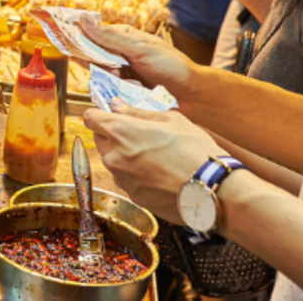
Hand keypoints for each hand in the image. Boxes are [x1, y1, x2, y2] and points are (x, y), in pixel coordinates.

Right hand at [78, 13, 199, 103]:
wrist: (192, 95)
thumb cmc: (171, 66)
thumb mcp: (139, 48)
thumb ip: (109, 37)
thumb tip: (83, 19)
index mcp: (123, 37)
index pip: (91, 34)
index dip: (76, 37)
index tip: (61, 38)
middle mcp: (119, 54)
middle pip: (91, 57)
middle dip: (96, 64)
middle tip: (114, 68)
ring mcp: (121, 73)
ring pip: (98, 75)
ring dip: (107, 79)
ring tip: (124, 81)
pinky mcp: (123, 90)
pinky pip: (107, 90)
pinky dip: (112, 92)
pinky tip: (124, 92)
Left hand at [83, 104, 226, 223]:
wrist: (212, 189)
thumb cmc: (195, 151)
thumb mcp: (169, 120)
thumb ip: (137, 112)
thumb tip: (116, 105)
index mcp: (119, 131)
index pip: (90, 117)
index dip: (100, 114)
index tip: (110, 114)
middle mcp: (113, 156)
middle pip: (100, 140)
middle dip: (113, 135)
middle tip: (140, 134)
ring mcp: (122, 179)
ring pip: (114, 161)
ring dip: (126, 156)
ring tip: (156, 156)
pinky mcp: (133, 197)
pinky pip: (127, 180)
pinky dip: (137, 175)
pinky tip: (160, 173)